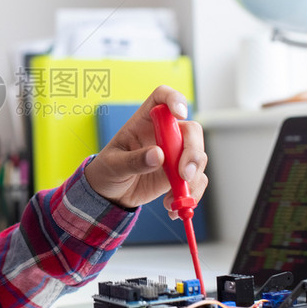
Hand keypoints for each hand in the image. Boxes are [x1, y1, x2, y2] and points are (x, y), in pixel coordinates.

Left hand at [83, 85, 207, 216]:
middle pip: (191, 131)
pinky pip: (197, 180)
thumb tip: (158, 155)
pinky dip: (190, 195)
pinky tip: (173, 209)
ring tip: (173, 201)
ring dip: (193, 179)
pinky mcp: (181, 173)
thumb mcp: (114, 166)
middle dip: (192, 152)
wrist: (111, 194)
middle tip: (184, 175)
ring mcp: (175, 153)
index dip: (174, 100)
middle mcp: (164, 133)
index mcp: (144, 121)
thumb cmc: (107, 171)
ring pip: (198, 157)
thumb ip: (134, 160)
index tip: (180, 114)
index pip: (162, 98)